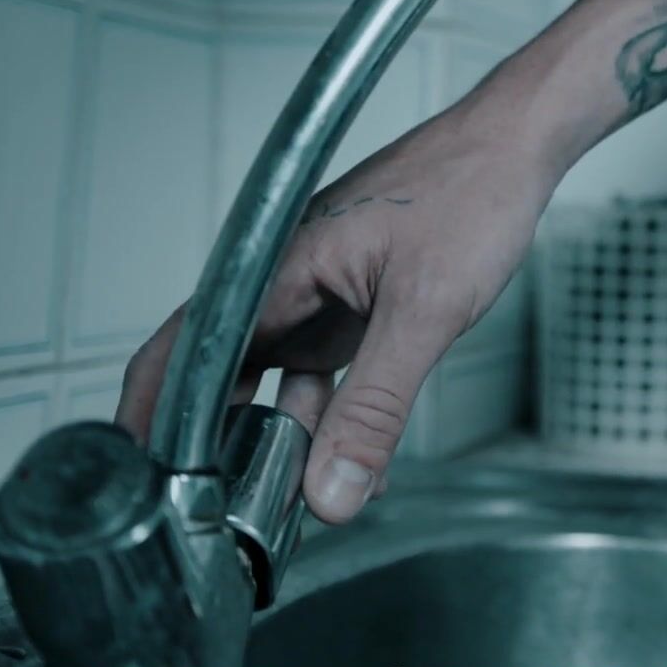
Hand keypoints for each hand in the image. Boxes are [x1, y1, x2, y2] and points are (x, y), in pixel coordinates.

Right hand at [115, 99, 559, 523]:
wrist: (514, 149)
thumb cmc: (468, 192)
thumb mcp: (423, 312)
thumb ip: (375, 407)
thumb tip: (332, 491)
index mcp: (275, 268)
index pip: (183, 352)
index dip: (152, 421)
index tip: (152, 488)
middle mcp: (282, 281)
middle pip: (217, 375)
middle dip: (212, 446)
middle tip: (218, 516)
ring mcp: (315, 295)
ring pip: (272, 381)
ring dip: (278, 440)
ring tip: (285, 503)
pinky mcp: (351, 306)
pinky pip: (322, 375)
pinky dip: (331, 420)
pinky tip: (353, 464)